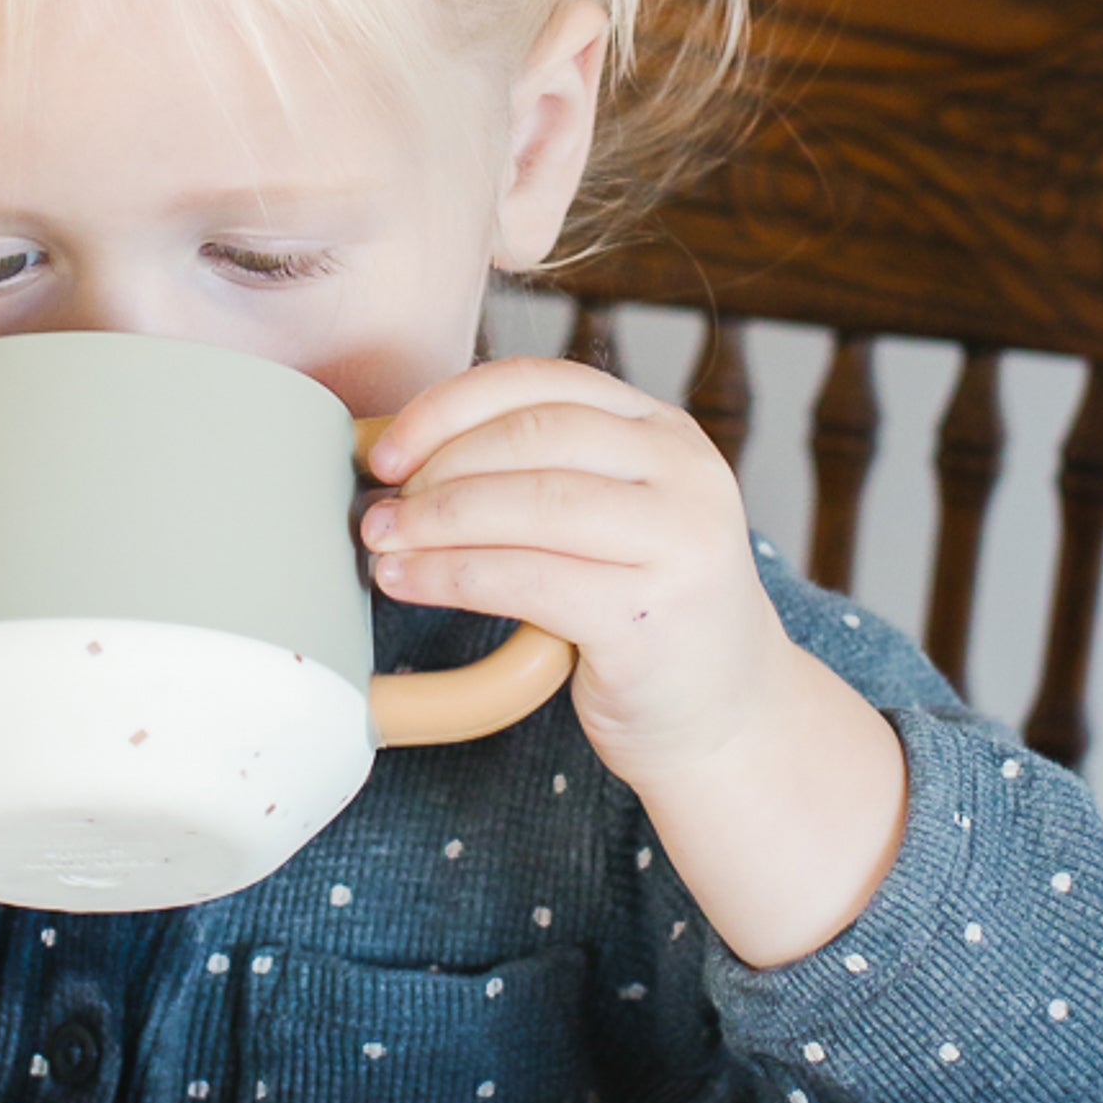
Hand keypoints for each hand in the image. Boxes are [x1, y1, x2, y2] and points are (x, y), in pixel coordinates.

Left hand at [358, 357, 905, 967]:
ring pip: (530, 502)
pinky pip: (528, 579)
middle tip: (378, 504)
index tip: (388, 448)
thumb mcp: (612, 520)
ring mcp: (678, 542)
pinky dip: (451, 576)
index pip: (543, 384)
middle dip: (436, 466)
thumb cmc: (640, 614)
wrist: (724, 719)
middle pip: (533, 436)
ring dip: (436, 519)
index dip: (450, 406)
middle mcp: (684, 473)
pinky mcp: (649, 615)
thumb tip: (407, 451)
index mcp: (665, 432)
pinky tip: (408, 582)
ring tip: (380, 541)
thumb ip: (541, 474)